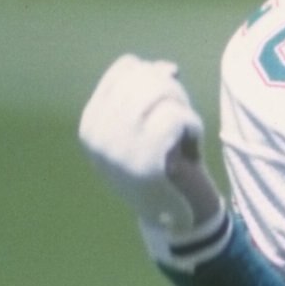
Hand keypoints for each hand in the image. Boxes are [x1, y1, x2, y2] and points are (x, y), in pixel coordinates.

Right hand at [79, 54, 224, 259]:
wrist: (171, 218)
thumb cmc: (161, 163)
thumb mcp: (144, 125)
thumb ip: (149, 91)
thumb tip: (167, 68)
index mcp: (91, 123)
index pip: (125, 68)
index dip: (155, 74)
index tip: (168, 100)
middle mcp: (96, 134)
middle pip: (145, 76)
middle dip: (173, 90)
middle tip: (181, 119)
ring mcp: (117, 148)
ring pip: (161, 92)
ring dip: (184, 108)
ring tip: (185, 134)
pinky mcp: (145, 162)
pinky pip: (176, 117)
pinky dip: (194, 127)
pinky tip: (192, 148)